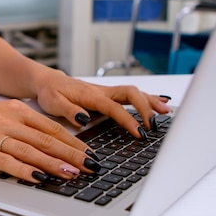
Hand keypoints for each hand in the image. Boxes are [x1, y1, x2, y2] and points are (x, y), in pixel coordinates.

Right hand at [0, 100, 100, 183]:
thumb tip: (52, 140)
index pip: (51, 127)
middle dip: (71, 155)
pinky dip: (25, 170)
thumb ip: (24, 123)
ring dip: (53, 164)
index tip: (90, 153)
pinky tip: (39, 178)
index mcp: (15, 108)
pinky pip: (7, 162)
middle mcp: (7, 120)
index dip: (73, 142)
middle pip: (46, 139)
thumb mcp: (0, 113)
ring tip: (71, 174)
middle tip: (91, 166)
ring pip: (30, 150)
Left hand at [34, 70, 171, 137]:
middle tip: (154, 125)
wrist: (48, 82)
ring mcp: (106, 92)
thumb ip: (69, 111)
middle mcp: (102, 91)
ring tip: (166, 113)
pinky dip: (147, 98)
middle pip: (131, 94)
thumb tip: (83, 118)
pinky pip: (131, 95)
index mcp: (90, 95)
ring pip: (134, 93)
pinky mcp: (108, 95)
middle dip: (146, 108)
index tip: (139, 132)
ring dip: (151, 101)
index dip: (128, 120)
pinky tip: (161, 102)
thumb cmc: (50, 93)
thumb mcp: (53, 103)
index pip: (114, 107)